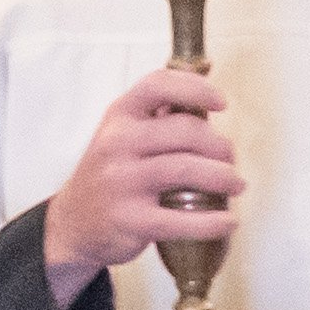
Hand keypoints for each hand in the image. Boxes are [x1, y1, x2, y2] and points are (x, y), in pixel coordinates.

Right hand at [46, 68, 245, 299]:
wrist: (73, 223)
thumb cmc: (111, 174)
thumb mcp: (121, 135)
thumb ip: (158, 117)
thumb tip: (207, 99)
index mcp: (119, 116)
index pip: (157, 85)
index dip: (195, 88)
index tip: (221, 103)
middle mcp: (117, 144)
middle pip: (183, 130)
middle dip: (218, 144)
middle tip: (230, 157)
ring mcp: (121, 182)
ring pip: (185, 169)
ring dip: (222, 177)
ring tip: (236, 184)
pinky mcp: (129, 220)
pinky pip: (179, 220)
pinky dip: (211, 222)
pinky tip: (227, 221)